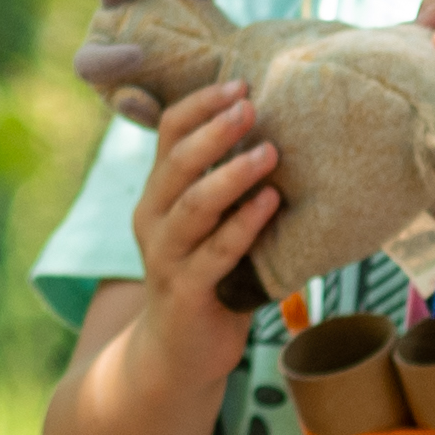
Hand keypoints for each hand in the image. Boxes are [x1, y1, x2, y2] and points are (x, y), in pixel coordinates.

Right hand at [128, 82, 281, 322]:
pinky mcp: (185, 290)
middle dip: (215, 129)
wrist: (179, 352)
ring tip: (270, 152)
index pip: (169, 132)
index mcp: (159, 192)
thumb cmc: (209, 275)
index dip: (201, 104)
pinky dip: (245, 224)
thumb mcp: (212, 221)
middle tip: (252, 104)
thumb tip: (280, 125)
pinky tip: (272, 203)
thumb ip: (228, 181)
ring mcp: (166, 255)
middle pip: (178, 161)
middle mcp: (154, 217)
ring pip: (195, 204)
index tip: (241, 82)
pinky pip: (217, 252)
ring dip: (233, 174)